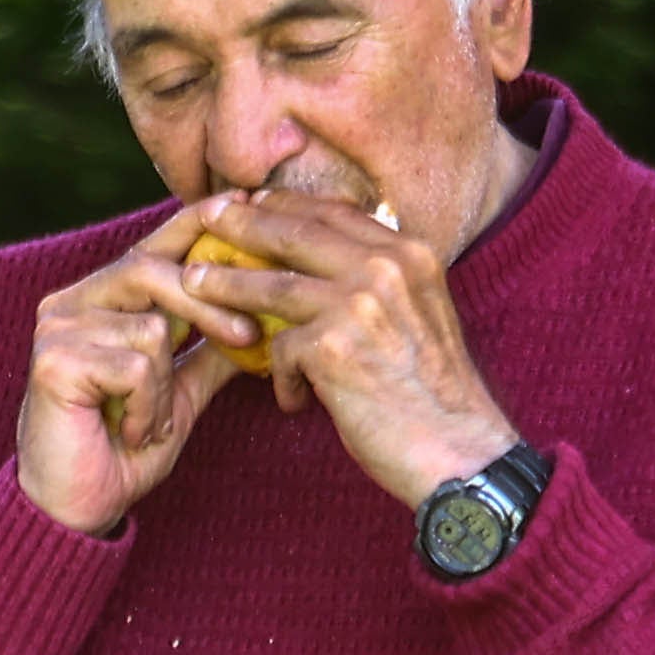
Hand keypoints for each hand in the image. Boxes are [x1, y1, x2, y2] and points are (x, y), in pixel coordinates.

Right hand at [11, 209, 272, 535]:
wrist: (77, 508)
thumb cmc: (122, 450)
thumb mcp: (180, 393)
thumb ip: (209, 352)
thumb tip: (259, 315)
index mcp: (101, 299)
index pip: (155, 247)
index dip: (199, 224)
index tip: (250, 204)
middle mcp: (71, 302)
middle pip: (154, 270)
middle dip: (210, 303)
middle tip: (250, 337)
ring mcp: (57, 327)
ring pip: (151, 326)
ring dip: (167, 386)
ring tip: (154, 422)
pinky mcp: (53, 359)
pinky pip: (135, 365)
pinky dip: (148, 406)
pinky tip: (130, 433)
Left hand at [168, 184, 523, 508]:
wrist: (460, 452)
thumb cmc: (436, 394)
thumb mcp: (420, 315)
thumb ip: (383, 283)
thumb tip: (330, 265)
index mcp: (410, 254)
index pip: (336, 212)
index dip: (290, 205)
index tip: (257, 202)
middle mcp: (387, 268)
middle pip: (297, 232)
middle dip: (245, 222)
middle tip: (209, 215)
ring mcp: (359, 304)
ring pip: (273, 284)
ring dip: (226, 285)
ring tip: (193, 284)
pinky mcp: (333, 347)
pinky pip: (281, 350)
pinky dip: (285, 379)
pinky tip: (298, 401)